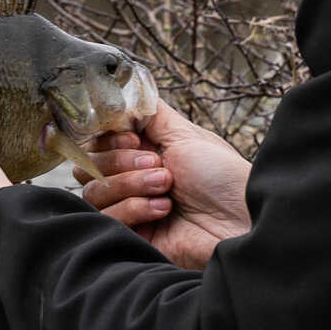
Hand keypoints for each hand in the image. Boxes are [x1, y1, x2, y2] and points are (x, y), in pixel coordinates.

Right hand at [80, 102, 253, 270]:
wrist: (241, 220)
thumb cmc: (223, 177)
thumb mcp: (186, 134)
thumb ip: (151, 114)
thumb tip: (126, 93)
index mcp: (144, 153)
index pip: (99, 143)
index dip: (109, 140)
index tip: (133, 140)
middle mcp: (133, 180)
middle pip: (90, 167)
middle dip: (123, 163)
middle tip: (160, 167)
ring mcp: (131, 208)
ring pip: (95, 192)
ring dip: (131, 186)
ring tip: (166, 189)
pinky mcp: (132, 236)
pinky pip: (107, 219)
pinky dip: (134, 210)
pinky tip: (163, 210)